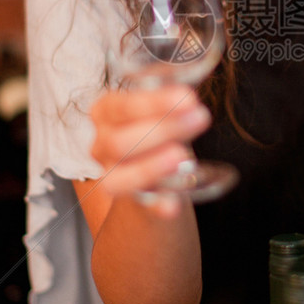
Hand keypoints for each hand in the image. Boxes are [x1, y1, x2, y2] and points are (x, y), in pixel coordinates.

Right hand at [89, 84, 211, 216]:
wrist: (154, 163)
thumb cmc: (157, 123)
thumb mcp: (160, 104)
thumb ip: (172, 97)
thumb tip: (191, 98)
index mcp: (105, 113)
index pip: (121, 107)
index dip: (153, 104)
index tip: (189, 98)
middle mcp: (102, 145)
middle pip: (118, 142)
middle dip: (162, 130)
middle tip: (201, 117)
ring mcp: (112, 175)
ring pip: (118, 179)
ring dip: (152, 167)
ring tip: (184, 156)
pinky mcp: (132, 201)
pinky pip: (141, 206)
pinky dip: (157, 206)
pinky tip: (172, 205)